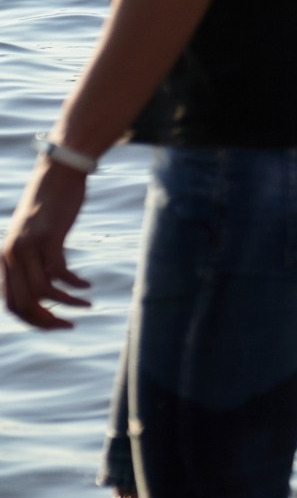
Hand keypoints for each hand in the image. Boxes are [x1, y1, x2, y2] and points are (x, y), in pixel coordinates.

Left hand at [3, 161, 91, 329]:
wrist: (59, 173)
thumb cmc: (49, 206)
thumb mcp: (32, 236)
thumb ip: (29, 260)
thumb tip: (40, 290)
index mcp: (4, 259)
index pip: (11, 304)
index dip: (33, 320)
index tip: (57, 324)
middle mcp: (10, 255)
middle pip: (23, 303)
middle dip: (47, 320)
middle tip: (69, 325)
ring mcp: (28, 246)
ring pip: (43, 291)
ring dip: (67, 304)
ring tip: (87, 305)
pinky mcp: (48, 236)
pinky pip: (60, 271)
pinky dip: (75, 284)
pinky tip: (87, 285)